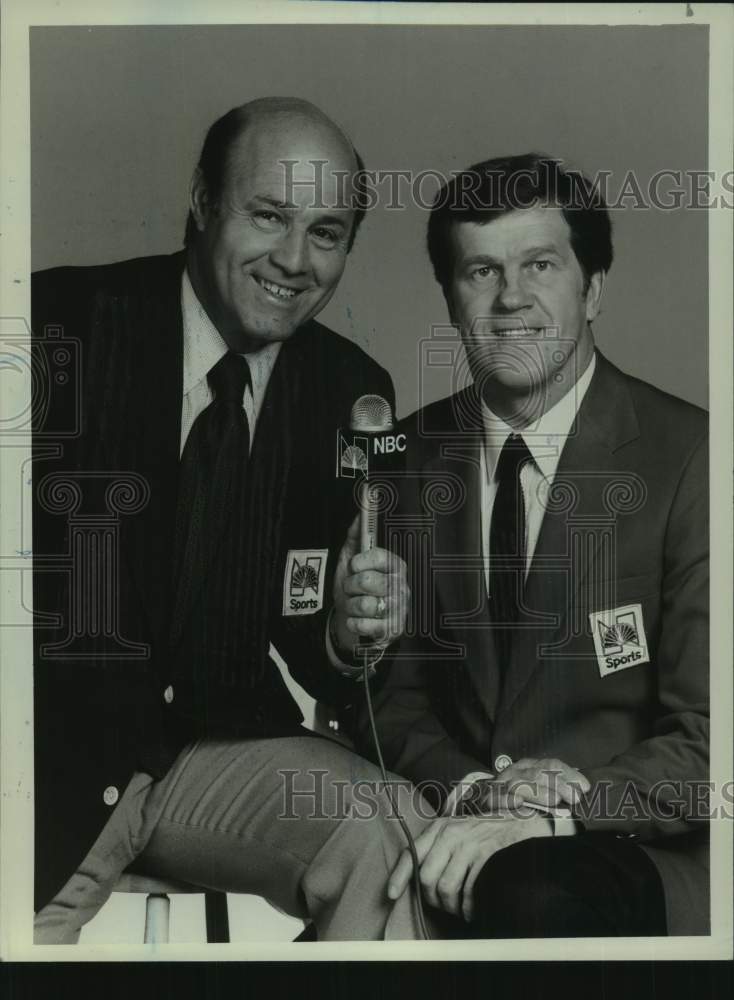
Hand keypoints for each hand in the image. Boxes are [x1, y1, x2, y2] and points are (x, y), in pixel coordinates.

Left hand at [332, 514, 408, 656]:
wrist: (352, 618)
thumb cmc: (354, 588)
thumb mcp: (350, 559)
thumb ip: (355, 536)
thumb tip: (360, 514)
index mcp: (395, 566)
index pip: (380, 557)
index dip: (361, 561)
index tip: (353, 566)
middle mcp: (401, 586)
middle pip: (368, 581)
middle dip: (350, 586)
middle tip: (351, 588)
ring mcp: (398, 609)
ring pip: (364, 604)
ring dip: (350, 606)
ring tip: (354, 605)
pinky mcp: (392, 630)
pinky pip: (363, 624)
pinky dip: (353, 623)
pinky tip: (358, 620)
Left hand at [388, 813, 552, 922]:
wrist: (520, 822)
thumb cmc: (485, 830)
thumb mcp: (457, 829)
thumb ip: (437, 846)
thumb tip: (418, 876)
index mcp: (439, 828)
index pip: (411, 853)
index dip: (399, 877)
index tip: (391, 895)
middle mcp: (450, 834)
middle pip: (426, 877)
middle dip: (432, 899)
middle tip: (444, 905)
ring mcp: (469, 845)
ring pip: (446, 887)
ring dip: (451, 907)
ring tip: (459, 909)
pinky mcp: (486, 856)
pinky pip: (469, 892)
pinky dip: (468, 908)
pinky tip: (472, 910)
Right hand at [468, 757, 589, 812]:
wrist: (479, 803)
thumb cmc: (514, 800)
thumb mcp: (536, 792)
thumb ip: (555, 792)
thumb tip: (581, 797)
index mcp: (529, 766)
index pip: (551, 764)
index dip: (569, 774)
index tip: (585, 786)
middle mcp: (516, 771)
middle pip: (539, 772)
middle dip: (559, 784)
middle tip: (575, 798)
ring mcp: (502, 784)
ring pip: (523, 784)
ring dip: (540, 792)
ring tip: (555, 801)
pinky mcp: (490, 798)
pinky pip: (502, 798)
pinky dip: (512, 800)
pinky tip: (522, 803)